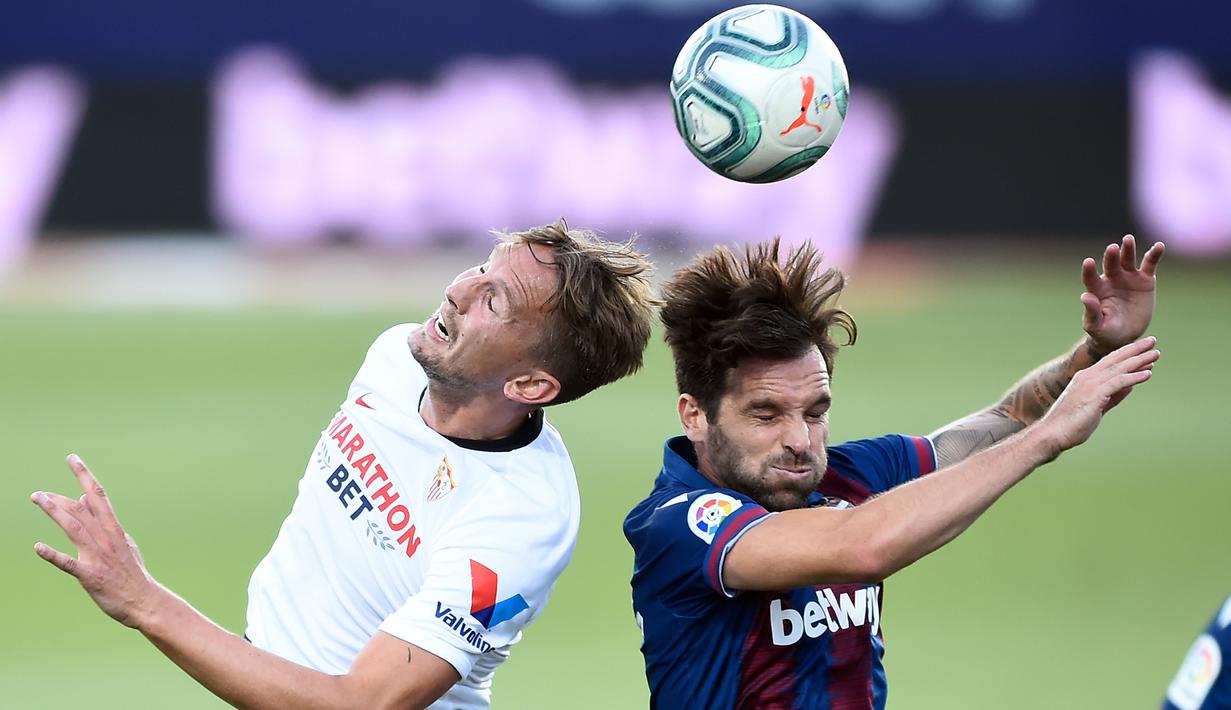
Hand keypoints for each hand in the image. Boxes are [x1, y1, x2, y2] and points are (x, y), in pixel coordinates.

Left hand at [31, 454, 161, 628]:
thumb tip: (86, 498)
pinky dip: (53, 555)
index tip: (72, 459)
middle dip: (59, 497)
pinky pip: (68, 563)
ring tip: (38, 500)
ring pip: (74, 528)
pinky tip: (38, 547)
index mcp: (114, 528)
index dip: (84, 475)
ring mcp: (98, 556)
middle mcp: (106, 538)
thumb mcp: (122, 541)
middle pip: (81, 510)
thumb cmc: (131, 572)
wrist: (143, 600)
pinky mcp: (90, 575)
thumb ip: (104, 521)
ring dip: (55, 513)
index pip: (98, 495)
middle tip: (38, 493)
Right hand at [1037, 336, 1158, 454]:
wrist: (1053, 433)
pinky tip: (1148, 373)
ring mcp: (1091, 384)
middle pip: (1116, 358)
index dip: (1127, 354)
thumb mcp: (1097, 407)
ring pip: (1120, 368)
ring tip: (1155, 353)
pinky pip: (1119, 381)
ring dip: (1139, 359)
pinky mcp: (1095, 393)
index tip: (1142, 350)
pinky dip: (1134, 377)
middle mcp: (1088, 376)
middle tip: (1152, 341)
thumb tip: (1130, 387)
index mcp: (1085, 378)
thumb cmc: (1072, 423)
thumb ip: (1113, 396)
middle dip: (1135, 349)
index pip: (1110, 361)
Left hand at [1081, 235, 1164, 353]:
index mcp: (1096, 290)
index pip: (1090, 278)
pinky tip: (1159, 246)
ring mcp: (1128, 277)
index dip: (1089, 270)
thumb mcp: (1096, 326)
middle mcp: (1111, 279)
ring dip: (1128, 249)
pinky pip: (1150, 264)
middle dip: (1111, 256)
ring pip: (1127, 260)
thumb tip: (1085, 297)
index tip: (1088, 262)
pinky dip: (1154, 254)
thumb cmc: (1105, 331)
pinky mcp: (1145, 279)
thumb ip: (1091, 313)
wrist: (1125, 335)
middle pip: (1110, 265)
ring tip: (1128, 239)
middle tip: (1112, 248)